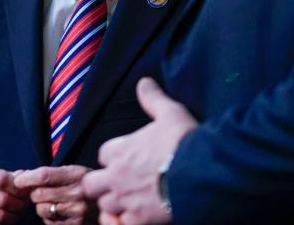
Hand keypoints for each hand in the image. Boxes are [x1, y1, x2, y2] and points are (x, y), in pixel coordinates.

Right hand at [0, 164, 30, 223]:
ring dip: (15, 215)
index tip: (26, 191)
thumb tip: (28, 176)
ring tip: (20, 211)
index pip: (2, 180)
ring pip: (0, 215)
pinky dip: (7, 223)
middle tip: (26, 203)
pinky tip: (11, 217)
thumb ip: (11, 175)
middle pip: (2, 199)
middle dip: (19, 203)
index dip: (18, 187)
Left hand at [15, 165, 96, 224]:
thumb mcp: (74, 172)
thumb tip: (22, 177)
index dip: (27, 178)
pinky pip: (48, 222)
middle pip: (39, 194)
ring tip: (53, 202)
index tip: (18, 180)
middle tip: (41, 191)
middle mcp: (77, 194)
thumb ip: (51, 174)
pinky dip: (49, 217)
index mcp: (76, 175)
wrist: (108, 203)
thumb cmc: (85, 185)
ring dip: (41, 206)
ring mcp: (76, 212)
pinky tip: (59, 212)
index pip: (44, 176)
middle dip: (35, 193)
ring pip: (41, 209)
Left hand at [82, 78, 197, 224]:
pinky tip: (140, 216)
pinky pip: (121, 224)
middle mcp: (116, 176)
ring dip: (115, 204)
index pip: (103, 154)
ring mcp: (125, 200)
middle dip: (103, 184)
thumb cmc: (184, 141)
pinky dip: (128, 221)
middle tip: (120, 184)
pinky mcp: (138, 220)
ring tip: (131, 201)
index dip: (113, 157)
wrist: (201, 172)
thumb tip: (143, 82)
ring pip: (105, 205)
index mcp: (120, 150)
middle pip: (92, 184)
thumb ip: (152, 99)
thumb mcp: (169, 112)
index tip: (126, 159)